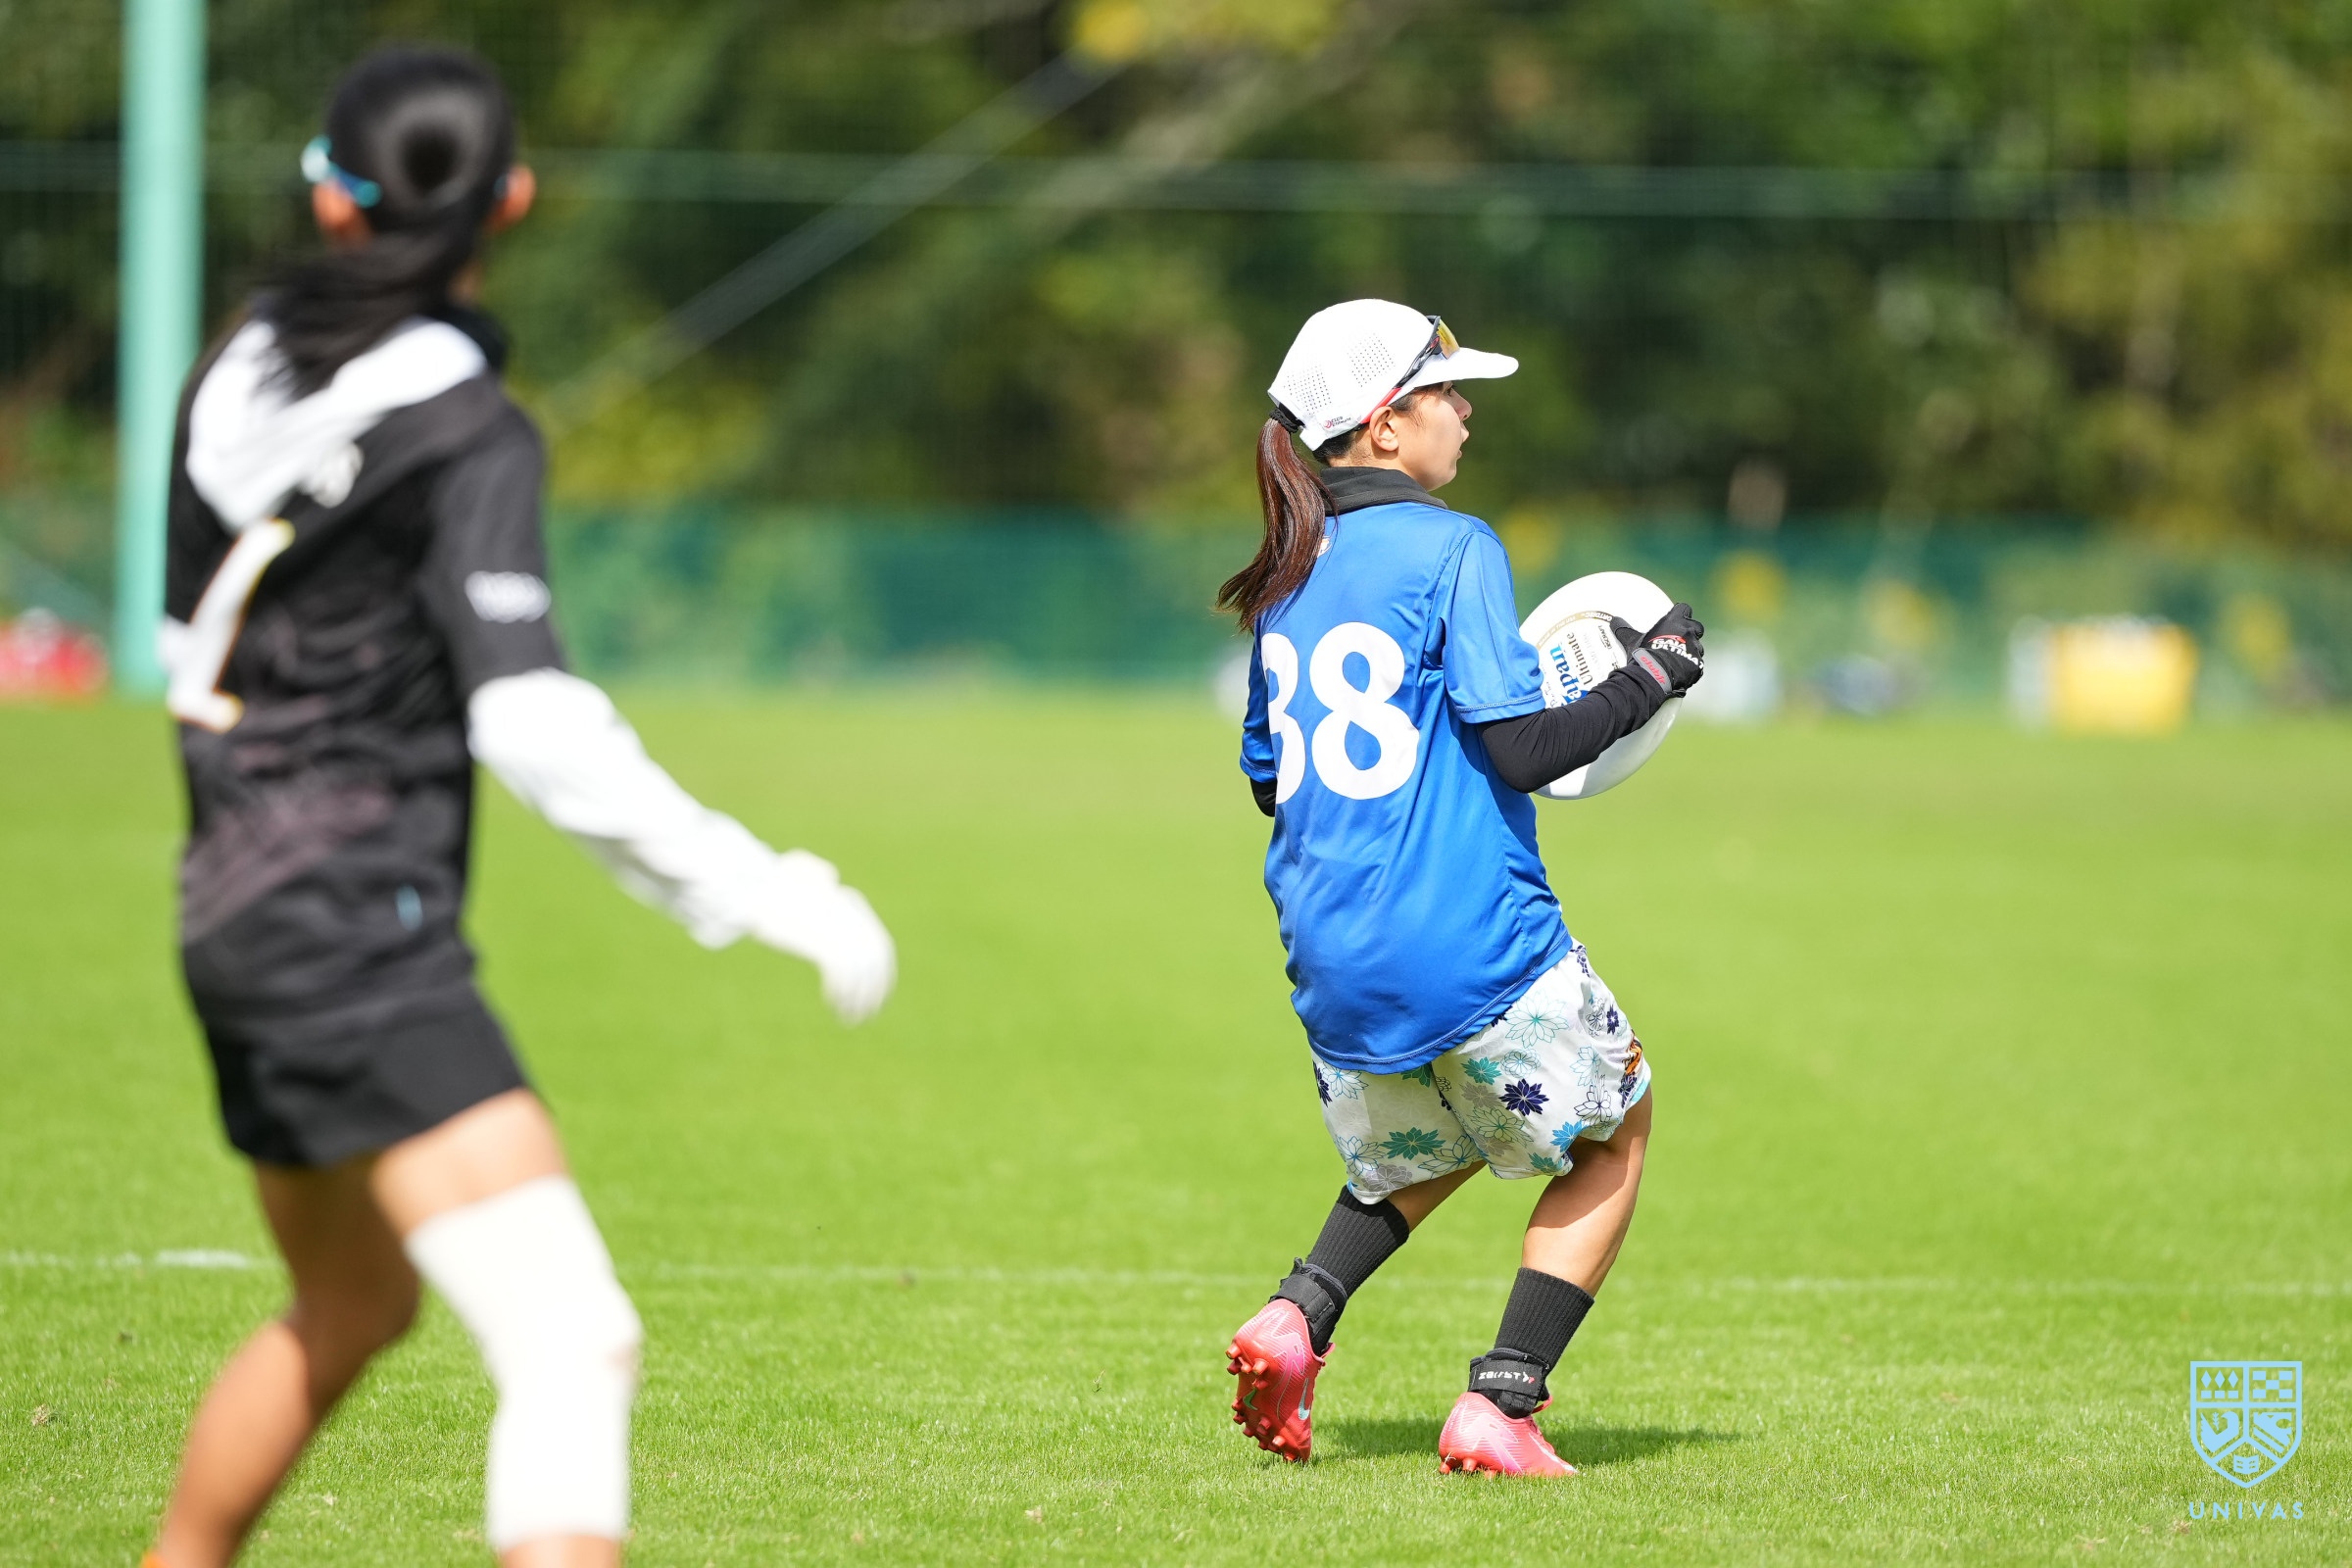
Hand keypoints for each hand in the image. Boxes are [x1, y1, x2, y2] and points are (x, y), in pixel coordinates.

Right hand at [748, 850, 897, 1024]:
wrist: (758, 885)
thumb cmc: (773, 879)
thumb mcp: (798, 868)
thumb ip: (817, 873)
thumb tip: (831, 876)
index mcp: (852, 904)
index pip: (880, 945)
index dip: (882, 971)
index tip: (878, 992)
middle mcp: (852, 918)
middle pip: (875, 962)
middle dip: (875, 990)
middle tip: (868, 1012)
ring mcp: (840, 931)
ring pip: (860, 973)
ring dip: (856, 999)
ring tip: (850, 1017)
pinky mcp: (823, 944)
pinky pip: (840, 975)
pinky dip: (840, 992)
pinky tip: (834, 1004)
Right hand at [1610, 603, 1705, 695]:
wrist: (1656, 675)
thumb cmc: (1645, 654)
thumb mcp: (1632, 641)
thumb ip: (1624, 630)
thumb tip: (1613, 620)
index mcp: (1675, 621)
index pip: (1684, 609)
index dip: (1682, 613)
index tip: (1677, 618)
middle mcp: (1688, 632)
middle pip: (1696, 627)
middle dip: (1691, 632)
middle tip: (1681, 639)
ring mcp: (1695, 649)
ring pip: (1698, 647)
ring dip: (1691, 651)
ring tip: (1679, 659)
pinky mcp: (1698, 665)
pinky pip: (1697, 664)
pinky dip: (1690, 667)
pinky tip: (1681, 672)